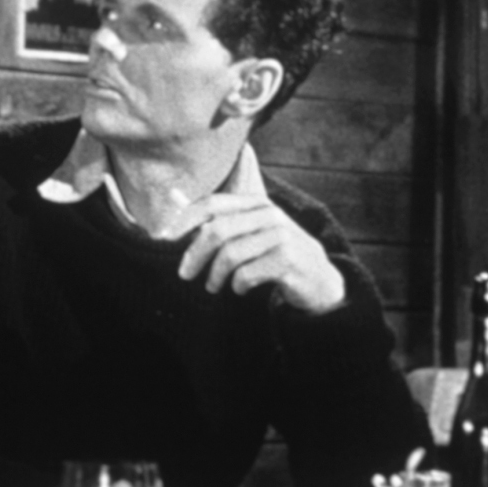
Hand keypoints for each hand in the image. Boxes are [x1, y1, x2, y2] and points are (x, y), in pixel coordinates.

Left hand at [173, 193, 345, 312]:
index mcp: (256, 203)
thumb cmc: (276, 254)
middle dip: (194, 255)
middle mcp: (269, 215)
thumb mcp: (251, 230)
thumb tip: (173, 198)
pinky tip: (239, 289)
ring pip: (229, 255)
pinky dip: (236, 285)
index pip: (212, 204)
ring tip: (212, 286)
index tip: (167, 239)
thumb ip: (216, 217)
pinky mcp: (287, 261)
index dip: (185, 220)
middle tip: (185, 274)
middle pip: (216, 231)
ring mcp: (280, 236)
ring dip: (214, 276)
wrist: (320, 279)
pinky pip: (247, 274)